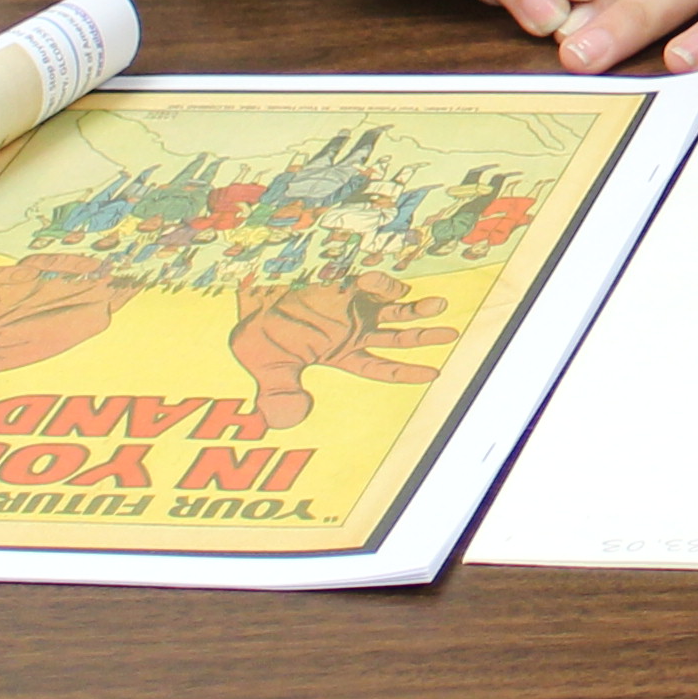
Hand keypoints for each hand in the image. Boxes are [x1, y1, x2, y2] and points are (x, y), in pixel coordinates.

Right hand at [226, 275, 453, 434]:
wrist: (246, 299)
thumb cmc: (259, 336)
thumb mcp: (270, 372)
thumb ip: (281, 395)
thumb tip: (292, 418)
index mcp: (341, 353)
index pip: (382, 367)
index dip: (407, 372)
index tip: (435, 374)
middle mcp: (353, 329)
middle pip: (398, 336)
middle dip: (425, 336)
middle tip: (451, 334)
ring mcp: (351, 303)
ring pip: (395, 308)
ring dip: (417, 307)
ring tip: (440, 304)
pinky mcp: (345, 280)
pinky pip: (373, 283)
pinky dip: (384, 285)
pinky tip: (383, 287)